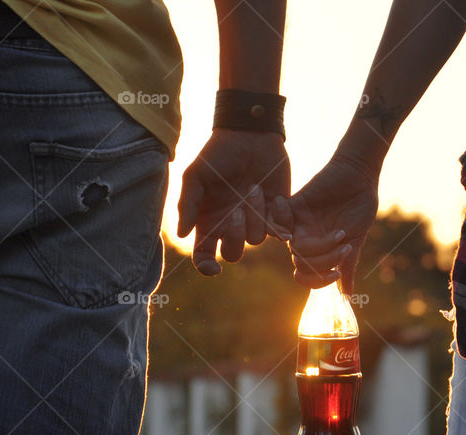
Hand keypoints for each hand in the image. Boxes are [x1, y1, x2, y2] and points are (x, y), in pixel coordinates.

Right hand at [178, 129, 290, 275]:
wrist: (250, 134)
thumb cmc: (218, 153)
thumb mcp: (195, 176)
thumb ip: (187, 204)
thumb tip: (183, 235)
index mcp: (209, 221)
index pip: (205, 255)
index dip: (207, 267)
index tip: (214, 268)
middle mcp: (232, 226)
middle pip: (234, 253)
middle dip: (236, 237)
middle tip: (236, 210)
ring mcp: (255, 220)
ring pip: (257, 240)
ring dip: (256, 217)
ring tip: (254, 187)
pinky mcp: (278, 212)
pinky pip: (281, 230)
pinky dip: (280, 218)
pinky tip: (275, 197)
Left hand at [276, 154, 378, 293]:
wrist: (360, 175)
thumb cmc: (360, 206)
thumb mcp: (356, 240)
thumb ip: (348, 266)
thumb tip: (346, 297)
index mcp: (319, 251)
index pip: (307, 276)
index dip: (319, 281)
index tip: (336, 274)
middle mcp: (307, 240)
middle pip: (302, 264)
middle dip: (325, 260)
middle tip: (344, 245)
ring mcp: (299, 224)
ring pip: (296, 248)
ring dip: (320, 246)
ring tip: (339, 233)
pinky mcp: (293, 205)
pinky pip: (278, 220)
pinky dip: (281, 220)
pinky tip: (294, 218)